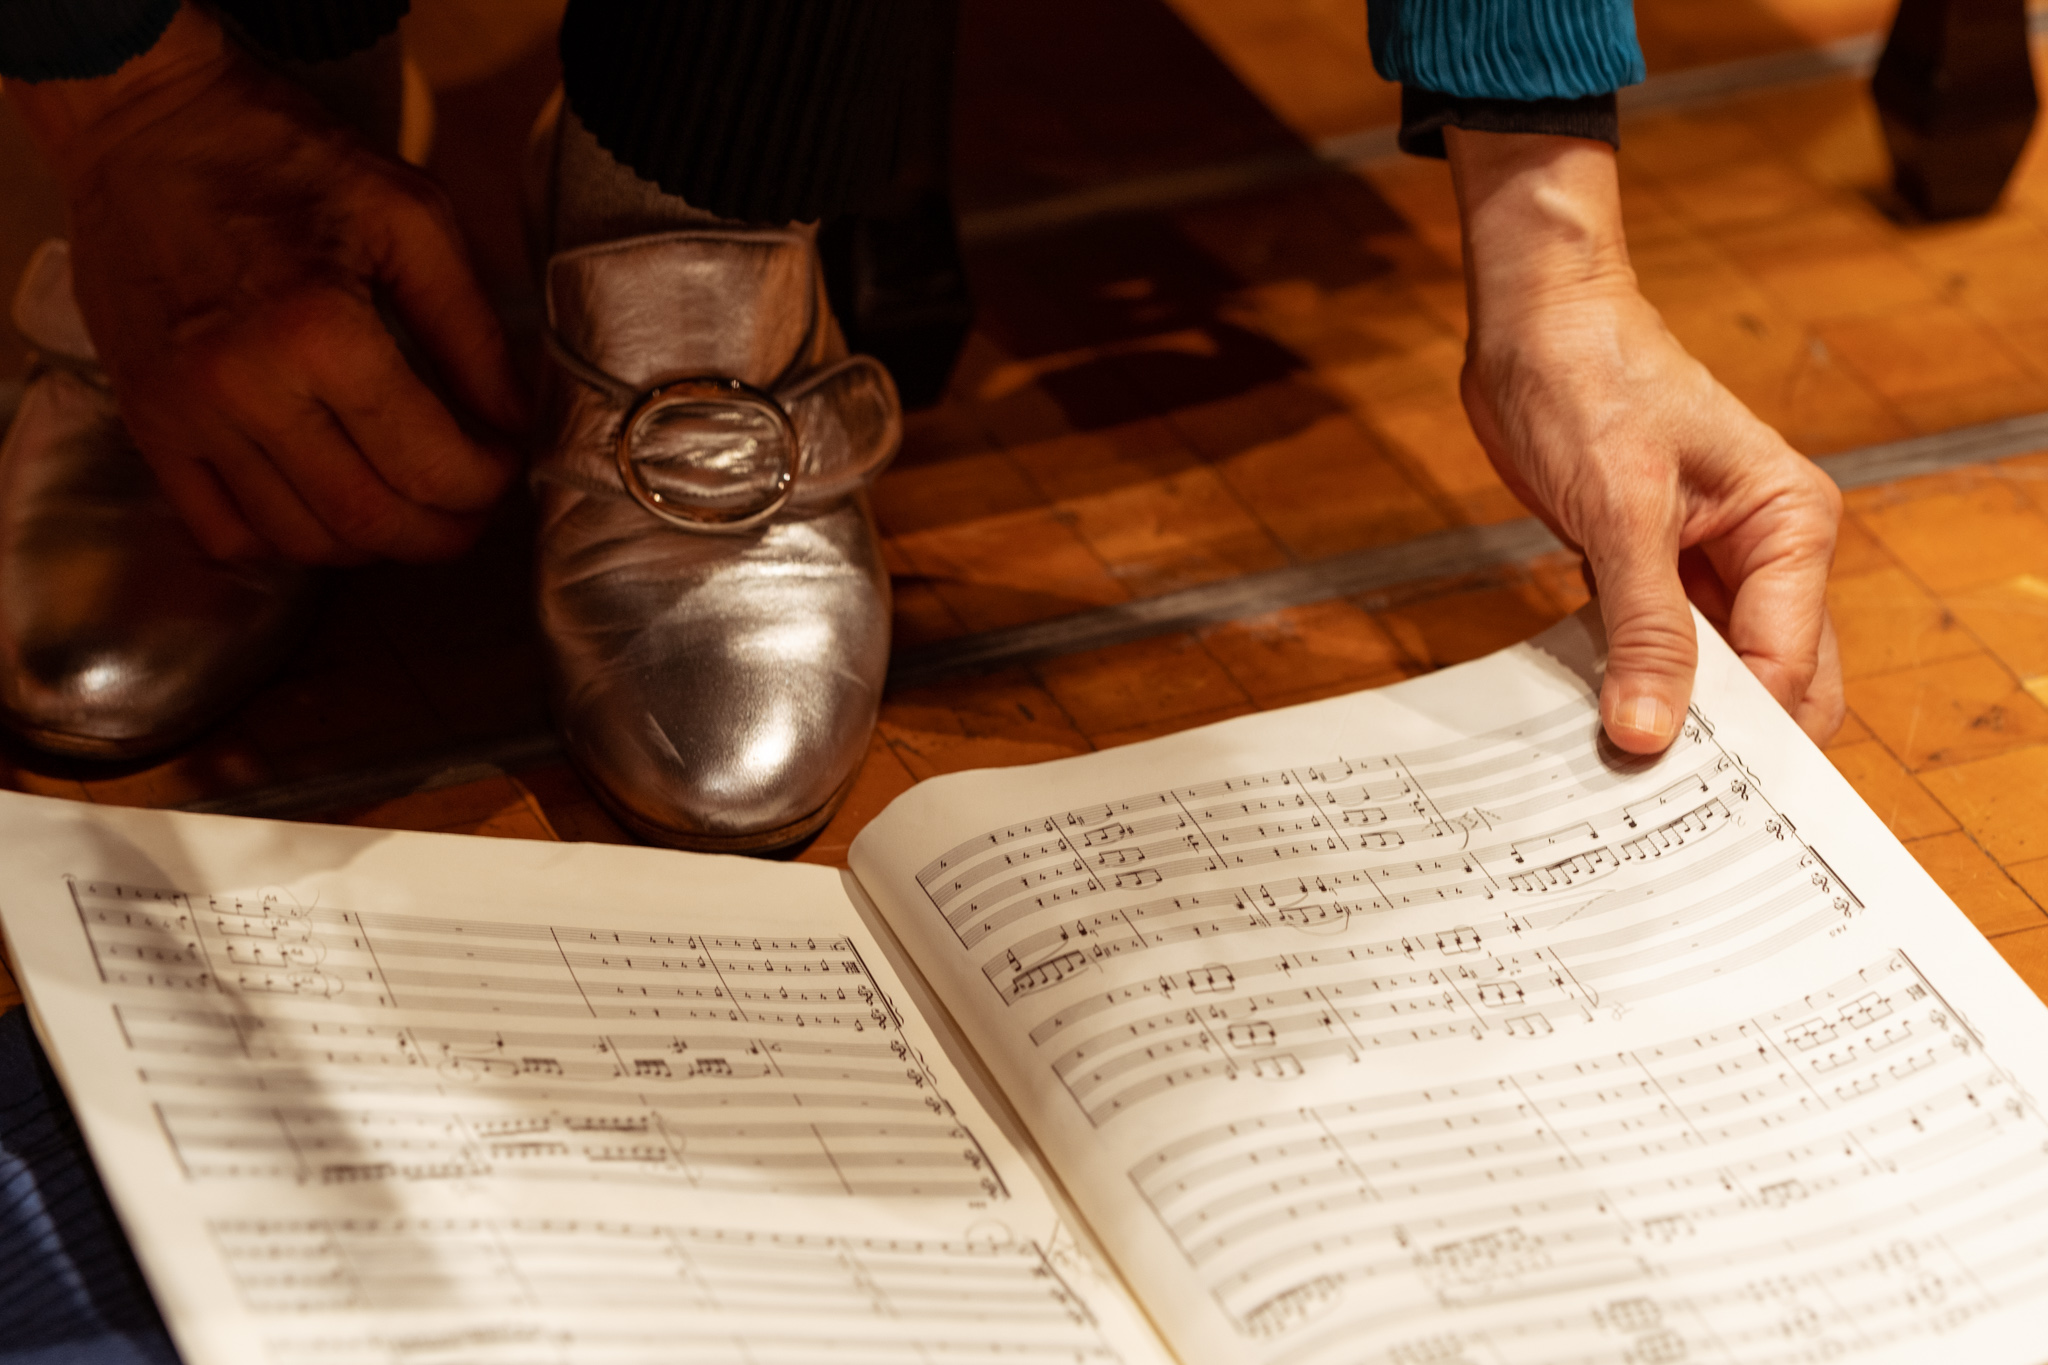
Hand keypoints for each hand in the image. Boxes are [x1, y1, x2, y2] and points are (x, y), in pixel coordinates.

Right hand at [6, 4, 524, 563]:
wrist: (144, 122)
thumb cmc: (285, 157)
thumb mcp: (412, 219)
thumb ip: (472, 330)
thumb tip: (515, 421)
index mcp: (322, 332)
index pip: (430, 463)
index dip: (488, 484)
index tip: (508, 465)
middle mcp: (245, 388)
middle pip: (369, 519)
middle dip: (443, 532)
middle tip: (475, 511)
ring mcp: (186, 414)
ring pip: (300, 540)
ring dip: (373, 544)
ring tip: (411, 510)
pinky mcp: (146, 422)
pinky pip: (220, 530)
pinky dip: (284, 543)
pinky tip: (324, 508)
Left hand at [1445, 128, 1843, 752]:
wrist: (1536, 321)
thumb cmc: (1593, 382)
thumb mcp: (1622, 511)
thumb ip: (1645, 627)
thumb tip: (1653, 732)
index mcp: (1792, 528)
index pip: (1789, 664)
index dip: (1747, 735)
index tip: (1688, 795)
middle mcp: (1766, 552)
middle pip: (1770, 681)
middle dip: (1724, 741)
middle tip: (1660, 803)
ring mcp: (1708, 564)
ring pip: (1710, 673)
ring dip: (1671, 717)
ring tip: (1620, 779)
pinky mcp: (1650, 567)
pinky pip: (1654, 648)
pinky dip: (1630, 683)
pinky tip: (1591, 721)